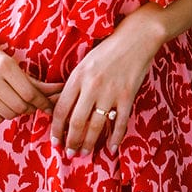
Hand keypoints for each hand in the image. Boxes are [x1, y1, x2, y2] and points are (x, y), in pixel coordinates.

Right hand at [0, 29, 62, 123]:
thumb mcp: (13, 63)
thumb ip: (34, 81)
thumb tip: (58, 92)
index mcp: (5, 66)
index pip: (30, 94)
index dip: (43, 102)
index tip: (49, 105)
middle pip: (21, 107)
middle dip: (31, 108)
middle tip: (33, 104)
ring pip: (9, 115)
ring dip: (17, 112)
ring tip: (17, 102)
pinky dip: (3, 115)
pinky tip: (2, 104)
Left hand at [50, 8, 165, 154]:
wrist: (136, 38)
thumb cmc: (107, 49)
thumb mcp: (84, 63)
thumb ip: (73, 84)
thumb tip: (58, 105)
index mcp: (77, 77)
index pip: (61, 109)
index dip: (56, 128)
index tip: (54, 141)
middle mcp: (92, 86)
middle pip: (76, 122)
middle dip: (71, 141)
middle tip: (69, 154)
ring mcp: (110, 92)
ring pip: (96, 125)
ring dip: (89, 143)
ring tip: (85, 153)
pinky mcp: (127, 96)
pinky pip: (119, 122)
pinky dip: (115, 138)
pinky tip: (110, 148)